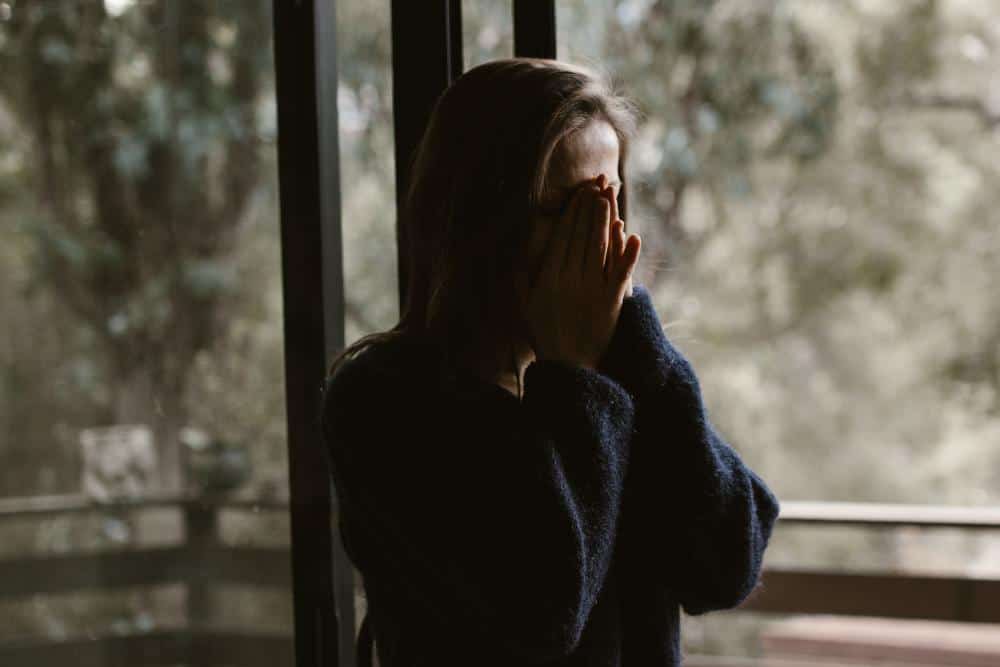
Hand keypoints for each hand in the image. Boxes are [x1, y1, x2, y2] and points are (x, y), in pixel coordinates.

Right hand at [515, 174, 640, 369]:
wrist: (569, 366)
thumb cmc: (545, 336)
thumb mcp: (525, 307)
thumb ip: (521, 279)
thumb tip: (518, 255)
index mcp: (549, 279)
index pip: (563, 238)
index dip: (572, 214)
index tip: (579, 195)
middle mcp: (570, 280)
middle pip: (582, 237)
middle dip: (589, 209)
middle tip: (597, 186)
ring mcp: (592, 290)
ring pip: (600, 249)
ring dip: (605, 222)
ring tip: (609, 200)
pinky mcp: (611, 302)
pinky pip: (620, 273)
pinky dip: (627, 254)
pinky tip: (632, 235)